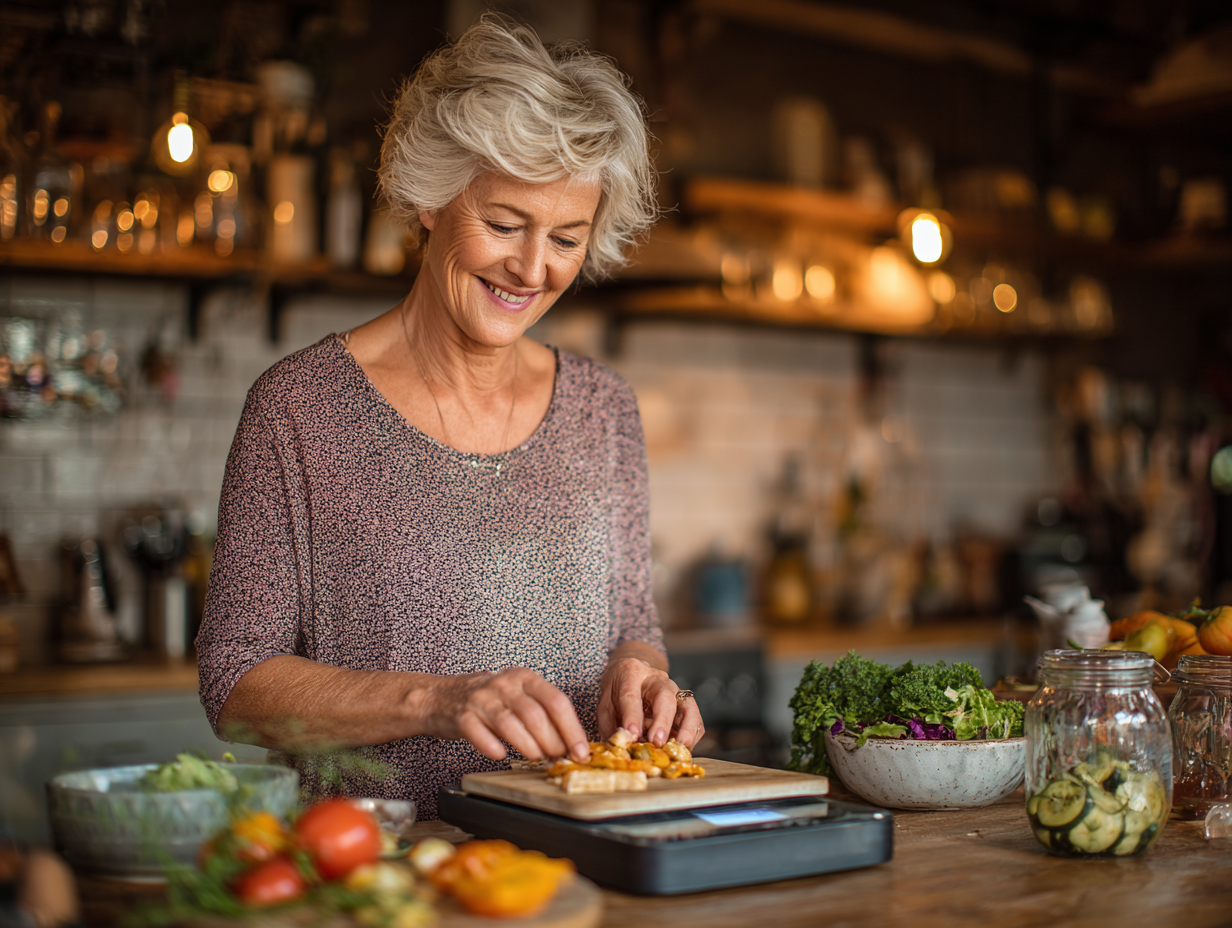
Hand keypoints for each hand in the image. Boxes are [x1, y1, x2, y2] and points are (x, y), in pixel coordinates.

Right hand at [427, 668, 589, 762]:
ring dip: (528, 746)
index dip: (572, 729)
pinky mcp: (461, 716)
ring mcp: (481, 699)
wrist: (442, 697)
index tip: (580, 752)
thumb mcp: (518, 697)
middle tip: (558, 758)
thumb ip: (543, 715)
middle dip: (552, 742)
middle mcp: (504, 684)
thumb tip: (571, 744)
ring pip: (510, 724)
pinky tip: (501, 755)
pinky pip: (478, 733)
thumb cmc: (490, 701)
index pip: (556, 701)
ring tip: (537, 759)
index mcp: (524, 678)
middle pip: (535, 715)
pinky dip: (492, 747)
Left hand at [598, 657, 705, 748]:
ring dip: (686, 729)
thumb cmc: (617, 690)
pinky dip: (692, 735)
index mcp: (632, 674)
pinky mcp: (685, 704)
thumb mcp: (605, 703)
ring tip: (679, 747)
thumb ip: (610, 725)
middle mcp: (658, 680)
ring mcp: (675, 690)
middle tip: (657, 741)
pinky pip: (695, 719)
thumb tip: (621, 747)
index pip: (631, 695)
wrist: (632, 674)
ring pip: (688, 706)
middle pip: (665, 698)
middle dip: (662, 721)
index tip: (632, 734)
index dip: (632, 716)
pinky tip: (682, 748)